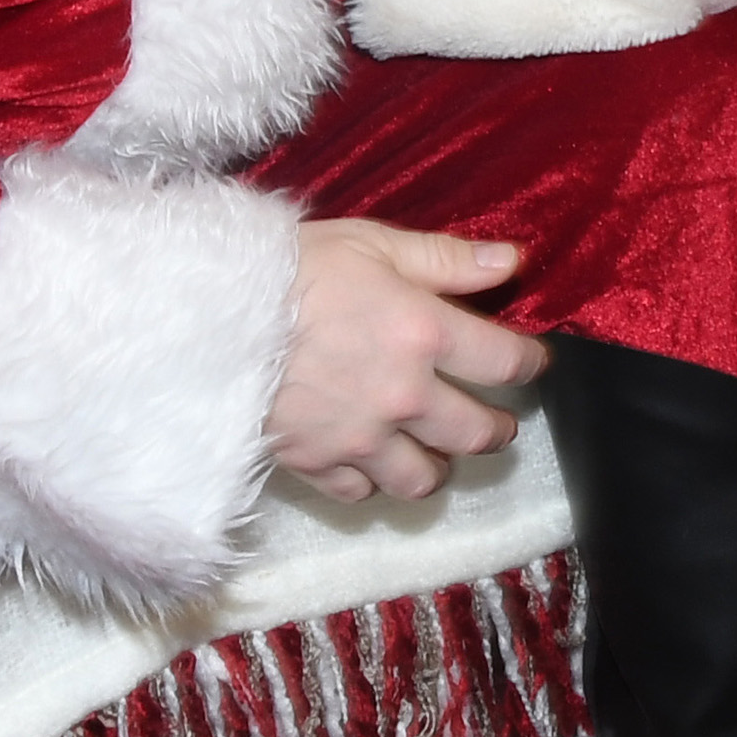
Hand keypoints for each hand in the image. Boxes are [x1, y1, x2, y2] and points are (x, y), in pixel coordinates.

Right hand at [268, 221, 549, 503]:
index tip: (533, 362)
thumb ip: (448, 259)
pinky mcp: (316, 464)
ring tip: (438, 451)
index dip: (530, 363)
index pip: (506, 363)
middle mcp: (403, 396)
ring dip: (440, 466)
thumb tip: (513, 261)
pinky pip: (362, 492)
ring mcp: (359, 438)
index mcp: (424, 334)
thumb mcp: (373, 244)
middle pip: (477, 433)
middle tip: (499, 423)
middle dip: (497, 429)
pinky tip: (374, 462)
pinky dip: (374, 482)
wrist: (203, 318)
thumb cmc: (292, 269)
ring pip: (424, 478)